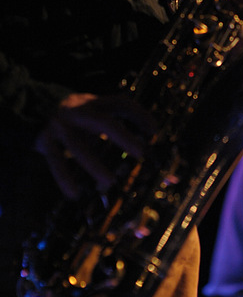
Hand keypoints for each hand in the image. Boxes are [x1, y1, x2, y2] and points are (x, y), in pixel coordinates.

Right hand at [35, 92, 155, 198]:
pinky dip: (64, 177)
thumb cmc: (78, 114)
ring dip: (94, 165)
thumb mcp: (97, 108)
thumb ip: (121, 115)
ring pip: (78, 146)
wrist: (34, 107)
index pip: (121, 104)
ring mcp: (60, 126)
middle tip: (140, 153)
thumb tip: (153, 130)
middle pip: (103, 123)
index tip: (154, 132)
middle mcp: (78, 111)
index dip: (139, 115)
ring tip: (110, 181)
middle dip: (122, 137)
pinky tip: (74, 194)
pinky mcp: (44, 141)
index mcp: (94, 102)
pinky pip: (56, 161)